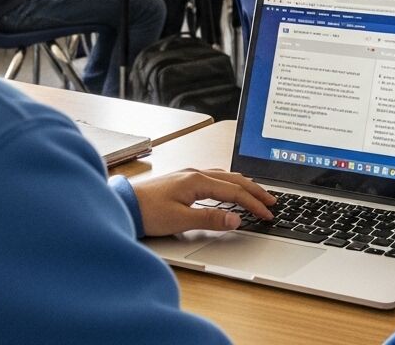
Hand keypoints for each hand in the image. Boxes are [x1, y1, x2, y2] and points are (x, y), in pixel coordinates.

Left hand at [132, 169, 275, 236]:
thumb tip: (236, 220)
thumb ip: (210, 220)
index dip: (253, 204)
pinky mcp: (183, 180)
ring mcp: (189, 175)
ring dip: (243, 185)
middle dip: (255, 190)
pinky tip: (229, 189)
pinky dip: (229, 184)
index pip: (234, 192)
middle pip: (234, 180)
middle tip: (272, 201)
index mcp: (197, 180)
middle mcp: (195, 174)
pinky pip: (215, 178)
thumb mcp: (180, 220)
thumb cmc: (147, 212)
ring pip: (225, 177)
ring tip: (257, 193)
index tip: (267, 214)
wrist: (122, 204)